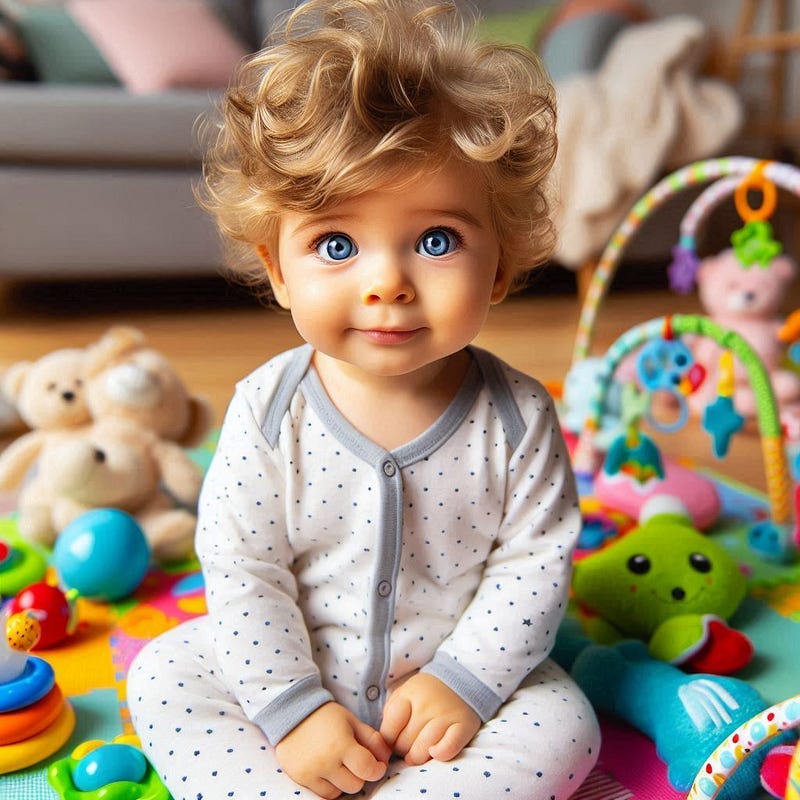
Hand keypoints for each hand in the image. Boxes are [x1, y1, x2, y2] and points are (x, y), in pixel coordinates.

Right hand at [275, 702, 389, 798]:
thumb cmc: (326, 716)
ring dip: (344, 781)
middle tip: (355, 761)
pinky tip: (329, 770)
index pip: (367, 769)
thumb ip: (372, 739)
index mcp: (341, 744)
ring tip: (339, 764)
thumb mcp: (352, 721)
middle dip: (360, 774)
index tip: (377, 764)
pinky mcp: (300, 779)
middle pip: (355, 785)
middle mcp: (326, 762)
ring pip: (339, 792)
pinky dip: (330, 786)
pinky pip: (323, 794)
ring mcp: (311, 772)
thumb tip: (386, 757)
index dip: (377, 769)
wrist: (292, 713)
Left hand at [379, 672, 480, 765]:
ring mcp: (445, 715)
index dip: (388, 740)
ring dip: (417, 757)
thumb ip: (391, 714)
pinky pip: (449, 748)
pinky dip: (440, 754)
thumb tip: (386, 742)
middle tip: (408, 744)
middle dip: (402, 750)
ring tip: (417, 752)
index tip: (394, 739)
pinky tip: (434, 752)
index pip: (389, 729)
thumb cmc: (426, 693)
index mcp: (409, 695)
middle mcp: (426, 705)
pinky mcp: (463, 726)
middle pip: (404, 743)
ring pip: (422, 750)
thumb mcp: (404, 693)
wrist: (460, 680)